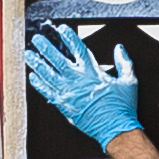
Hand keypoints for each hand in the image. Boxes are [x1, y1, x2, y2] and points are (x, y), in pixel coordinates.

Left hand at [25, 29, 144, 144]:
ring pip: (49, 75)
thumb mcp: (129, 81)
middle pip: (57, 60)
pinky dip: (39, 84)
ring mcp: (69, 94)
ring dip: (37, 63)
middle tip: (37, 39)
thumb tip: (120, 49)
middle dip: (46, 47)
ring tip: (29, 55)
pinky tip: (33, 77)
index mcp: (93, 73)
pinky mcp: (65, 106)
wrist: (116, 130)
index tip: (61, 29)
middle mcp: (78, 81)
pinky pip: (48, 93)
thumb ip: (124, 63)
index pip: (78, 49)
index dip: (69, 37)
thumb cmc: (122, 108)